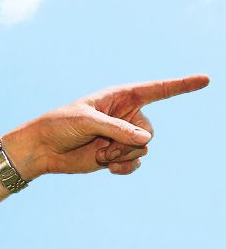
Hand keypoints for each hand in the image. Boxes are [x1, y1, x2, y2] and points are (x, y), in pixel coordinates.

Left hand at [11, 75, 209, 177]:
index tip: (205, 80)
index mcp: (120, 97)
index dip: (181, 85)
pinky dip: (124, 167)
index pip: (156, 90)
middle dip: (129, 142)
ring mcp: (122, 136)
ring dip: (122, 155)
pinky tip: (108, 168)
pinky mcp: (116, 155)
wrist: (43, 149)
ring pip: (143, 148)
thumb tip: (146, 139)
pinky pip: (136, 163)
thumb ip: (117, 129)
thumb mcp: (87, 121)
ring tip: (99, 154)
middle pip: (150, 131)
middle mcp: (126, 115)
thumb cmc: (60, 125)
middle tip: (104, 145)